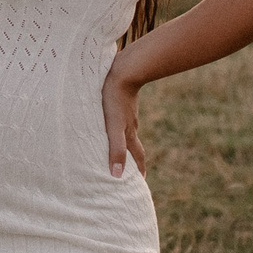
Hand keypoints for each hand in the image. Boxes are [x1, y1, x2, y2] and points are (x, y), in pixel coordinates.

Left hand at [102, 56, 146, 178]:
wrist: (123, 70)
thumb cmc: (114, 100)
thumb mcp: (114, 127)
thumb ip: (116, 149)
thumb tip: (118, 175)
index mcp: (129, 133)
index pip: (137, 156)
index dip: (139, 169)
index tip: (140, 182)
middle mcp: (130, 124)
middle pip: (134, 145)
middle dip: (133, 158)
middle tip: (131, 169)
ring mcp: (126, 112)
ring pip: (127, 131)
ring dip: (124, 142)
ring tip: (119, 147)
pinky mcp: (121, 100)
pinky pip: (120, 117)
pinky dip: (118, 125)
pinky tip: (111, 120)